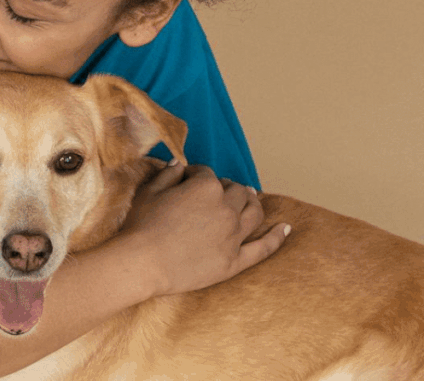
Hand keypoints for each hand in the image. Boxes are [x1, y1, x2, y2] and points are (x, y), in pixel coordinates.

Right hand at [118, 162, 289, 296]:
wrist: (143, 263)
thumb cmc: (141, 225)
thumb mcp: (149, 192)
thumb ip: (168, 174)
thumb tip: (179, 164)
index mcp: (206, 187)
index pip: (205, 173)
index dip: (195, 174)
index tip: (185, 180)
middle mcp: (226, 208)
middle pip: (235, 191)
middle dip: (227, 187)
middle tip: (218, 191)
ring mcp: (234, 235)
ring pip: (254, 213)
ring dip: (253, 203)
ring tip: (250, 199)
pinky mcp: (235, 260)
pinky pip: (264, 248)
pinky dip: (277, 237)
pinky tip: (286, 228)